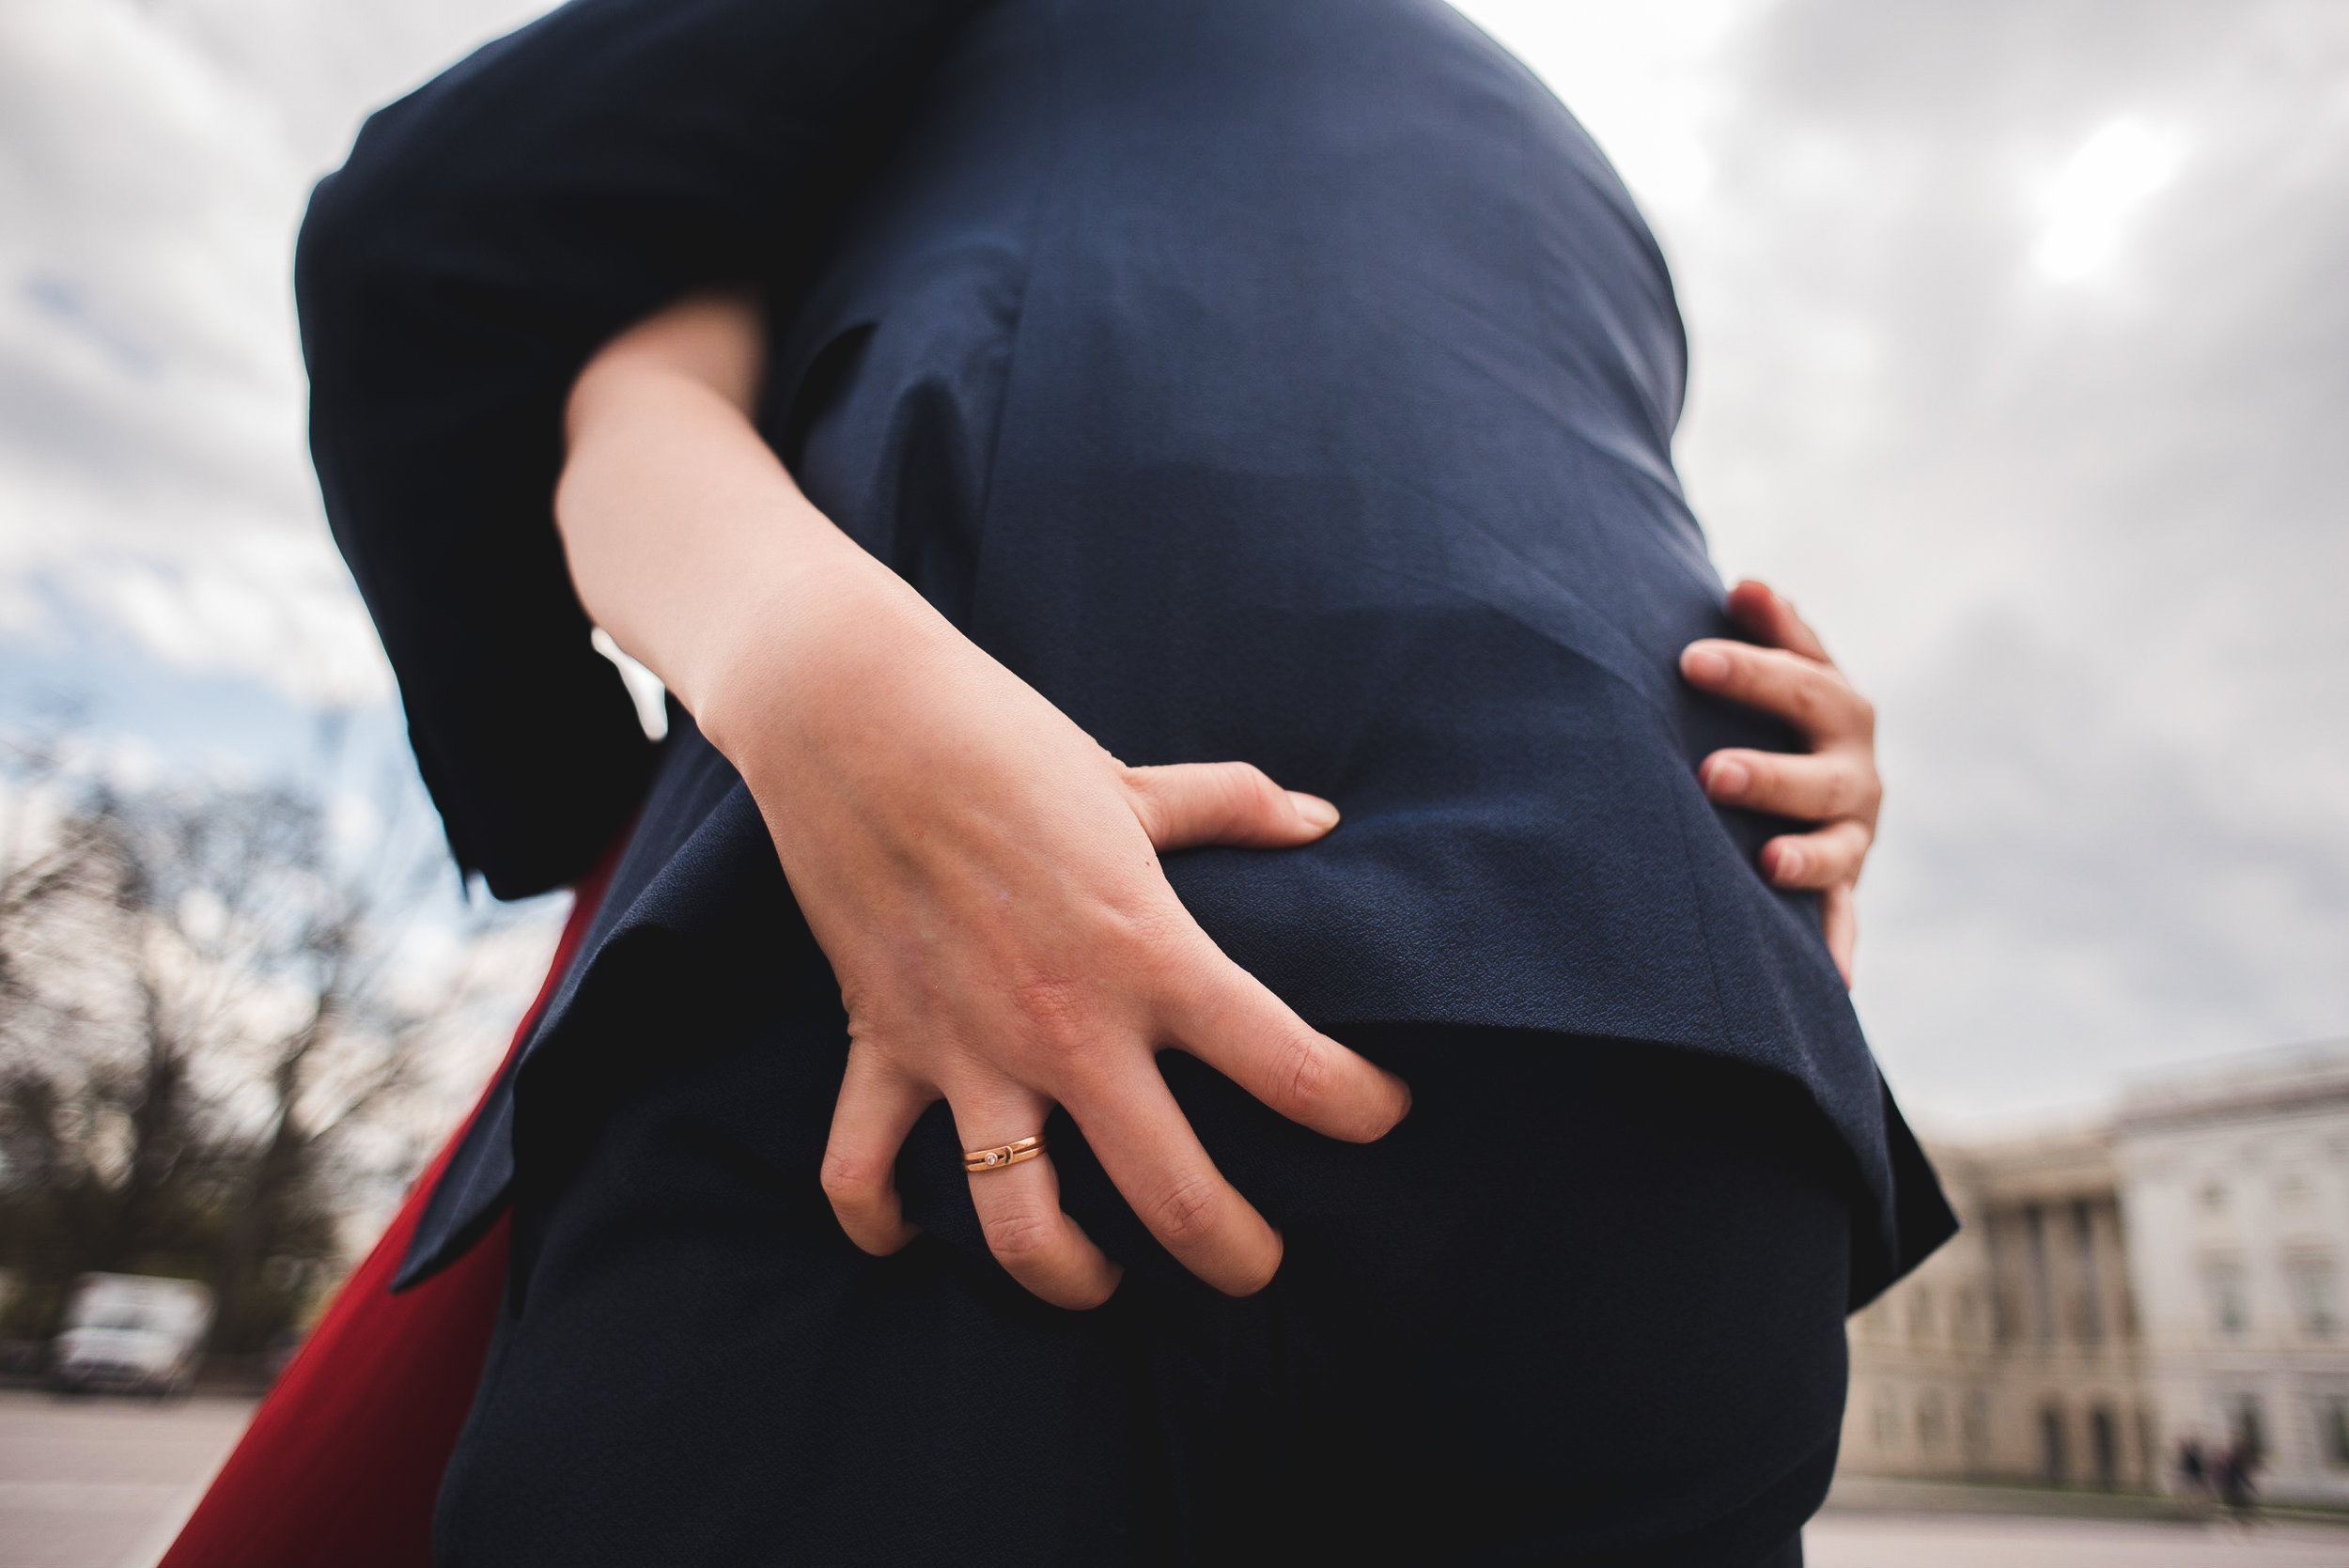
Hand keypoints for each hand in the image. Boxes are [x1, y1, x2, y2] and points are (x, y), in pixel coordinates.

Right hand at [555, 292, 1410, 1312]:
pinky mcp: (884, 1047)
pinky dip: (876, 1223)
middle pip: (1176, 1194)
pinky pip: (862, 1171)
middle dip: (1235, 1256)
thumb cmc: (1006, 741)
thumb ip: (1233, 809)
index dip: (1357, 1109)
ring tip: (1102, 1284)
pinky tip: (906, 1241)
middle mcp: (1067, 1024)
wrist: (854, 715)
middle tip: (1258, 1270)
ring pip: (1022, 1224)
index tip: (1381, 1119)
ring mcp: (969, 1049)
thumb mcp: (1134, 783)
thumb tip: (1319, 817)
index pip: (1288, 1065)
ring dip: (1069, 1277)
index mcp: (1149, 953)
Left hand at [1678, 580, 1879, 984]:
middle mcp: (1855, 775)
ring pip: (1836, 852)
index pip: (1800, 683)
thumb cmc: (1777, 714)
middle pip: (1819, 774)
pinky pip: (1840, 926)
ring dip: (1804, 860)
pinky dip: (1835, 951)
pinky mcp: (1839, 892)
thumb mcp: (1786, 668)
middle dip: (1769, 774)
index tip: (1688, 659)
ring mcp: (1851, 838)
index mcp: (1839, 710)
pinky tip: (1833, 983)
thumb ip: (1775, 632)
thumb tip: (1748, 584)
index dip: (1751, 670)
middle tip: (1710, 773)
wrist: (1815, 786)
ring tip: (1767, 865)